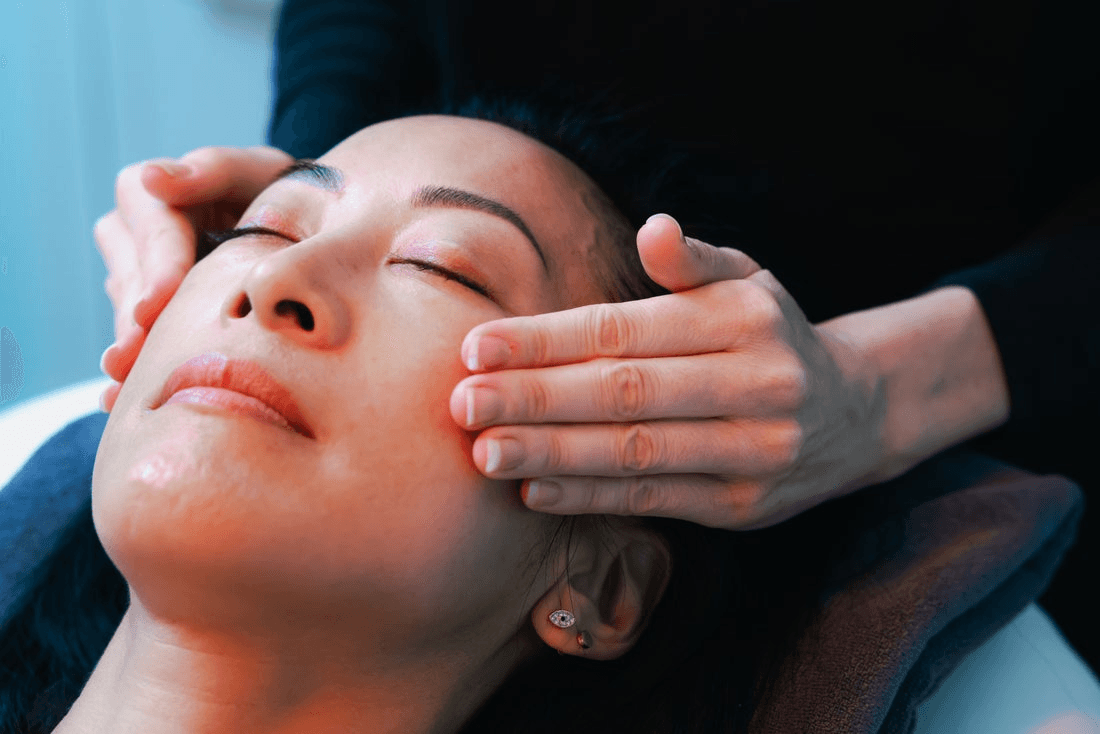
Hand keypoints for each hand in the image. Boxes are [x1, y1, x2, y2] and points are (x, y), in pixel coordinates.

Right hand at [95, 145, 293, 410]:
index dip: (155, 267)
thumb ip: (215, 170)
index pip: (148, 230)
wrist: (301, 232)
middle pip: (130, 278)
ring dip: (133, 345)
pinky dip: (131, 370)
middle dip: (136, 317)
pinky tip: (120, 398)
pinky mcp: (151, 315)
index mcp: (154, 194)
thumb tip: (156, 178)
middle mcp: (135, 237)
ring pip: (129, 314)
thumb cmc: (282, 194)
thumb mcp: (258, 172)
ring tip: (128, 378)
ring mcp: (139, 279)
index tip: (156, 304)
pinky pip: (135, 341)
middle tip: (136, 354)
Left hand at [449, 214, 884, 530]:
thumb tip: (653, 229)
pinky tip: (535, 491)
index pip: (626, 330)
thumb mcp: (749, 281)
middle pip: (624, 393)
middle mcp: (754, 383)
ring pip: (636, 453)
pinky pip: (657, 500)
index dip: (548, 340)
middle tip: (462, 404)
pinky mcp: (745, 506)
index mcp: (742, 319)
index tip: (475, 348)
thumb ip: (694, 261)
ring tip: (484, 452)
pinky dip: (592, 497)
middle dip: (535, 399)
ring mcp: (754, 450)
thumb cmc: (773, 336)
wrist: (858, 414)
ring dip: (553, 454)